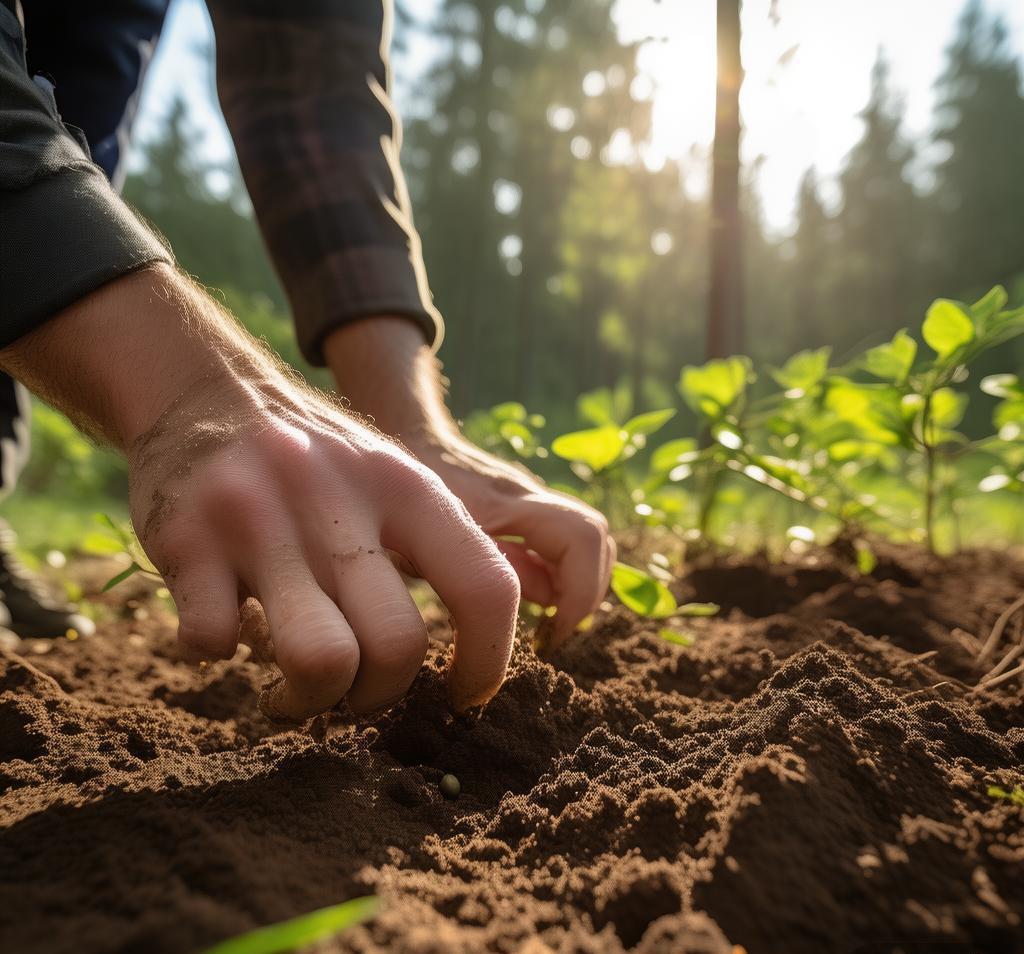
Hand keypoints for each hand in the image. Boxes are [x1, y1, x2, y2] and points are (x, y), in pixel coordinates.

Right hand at [1, 268, 519, 717]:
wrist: (208, 390)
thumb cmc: (320, 460)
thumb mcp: (395, 476)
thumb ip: (444, 547)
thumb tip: (486, 650)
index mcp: (408, 488)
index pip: (484, 587)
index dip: (487, 662)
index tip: (462, 696)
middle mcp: (338, 502)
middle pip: (396, 648)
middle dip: (378, 696)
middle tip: (354, 689)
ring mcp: (260, 520)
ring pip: (318, 663)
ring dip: (309, 700)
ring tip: (295, 688)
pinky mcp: (187, 540)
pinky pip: (213, 642)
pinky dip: (219, 651)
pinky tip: (224, 624)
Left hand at [325, 318, 614, 649]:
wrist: (402, 432)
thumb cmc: (398, 490)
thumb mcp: (420, 543)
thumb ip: (470, 574)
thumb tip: (521, 614)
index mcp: (508, 503)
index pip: (581, 538)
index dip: (580, 594)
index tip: (548, 634)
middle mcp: (528, 497)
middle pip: (596, 540)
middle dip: (585, 594)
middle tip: (550, 633)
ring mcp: (529, 502)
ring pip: (586, 543)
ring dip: (575, 587)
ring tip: (542, 624)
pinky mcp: (523, 512)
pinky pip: (560, 546)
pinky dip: (557, 579)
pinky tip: (524, 605)